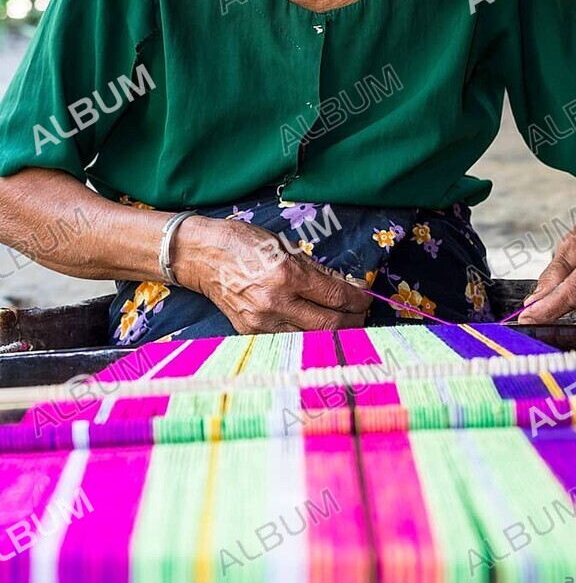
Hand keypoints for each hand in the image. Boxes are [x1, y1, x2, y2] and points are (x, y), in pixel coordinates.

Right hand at [174, 215, 370, 332]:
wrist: (201, 256)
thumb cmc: (244, 243)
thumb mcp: (285, 247)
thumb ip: (317, 270)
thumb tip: (347, 286)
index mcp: (287, 275)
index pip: (336, 297)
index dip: (358, 301)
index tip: (366, 299)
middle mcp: (276, 302)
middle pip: (329, 325)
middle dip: (353, 322)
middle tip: (361, 315)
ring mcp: (262, 322)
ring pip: (311, 339)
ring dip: (333, 333)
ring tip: (343, 323)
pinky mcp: (251, 333)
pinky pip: (289, 340)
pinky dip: (307, 335)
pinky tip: (315, 327)